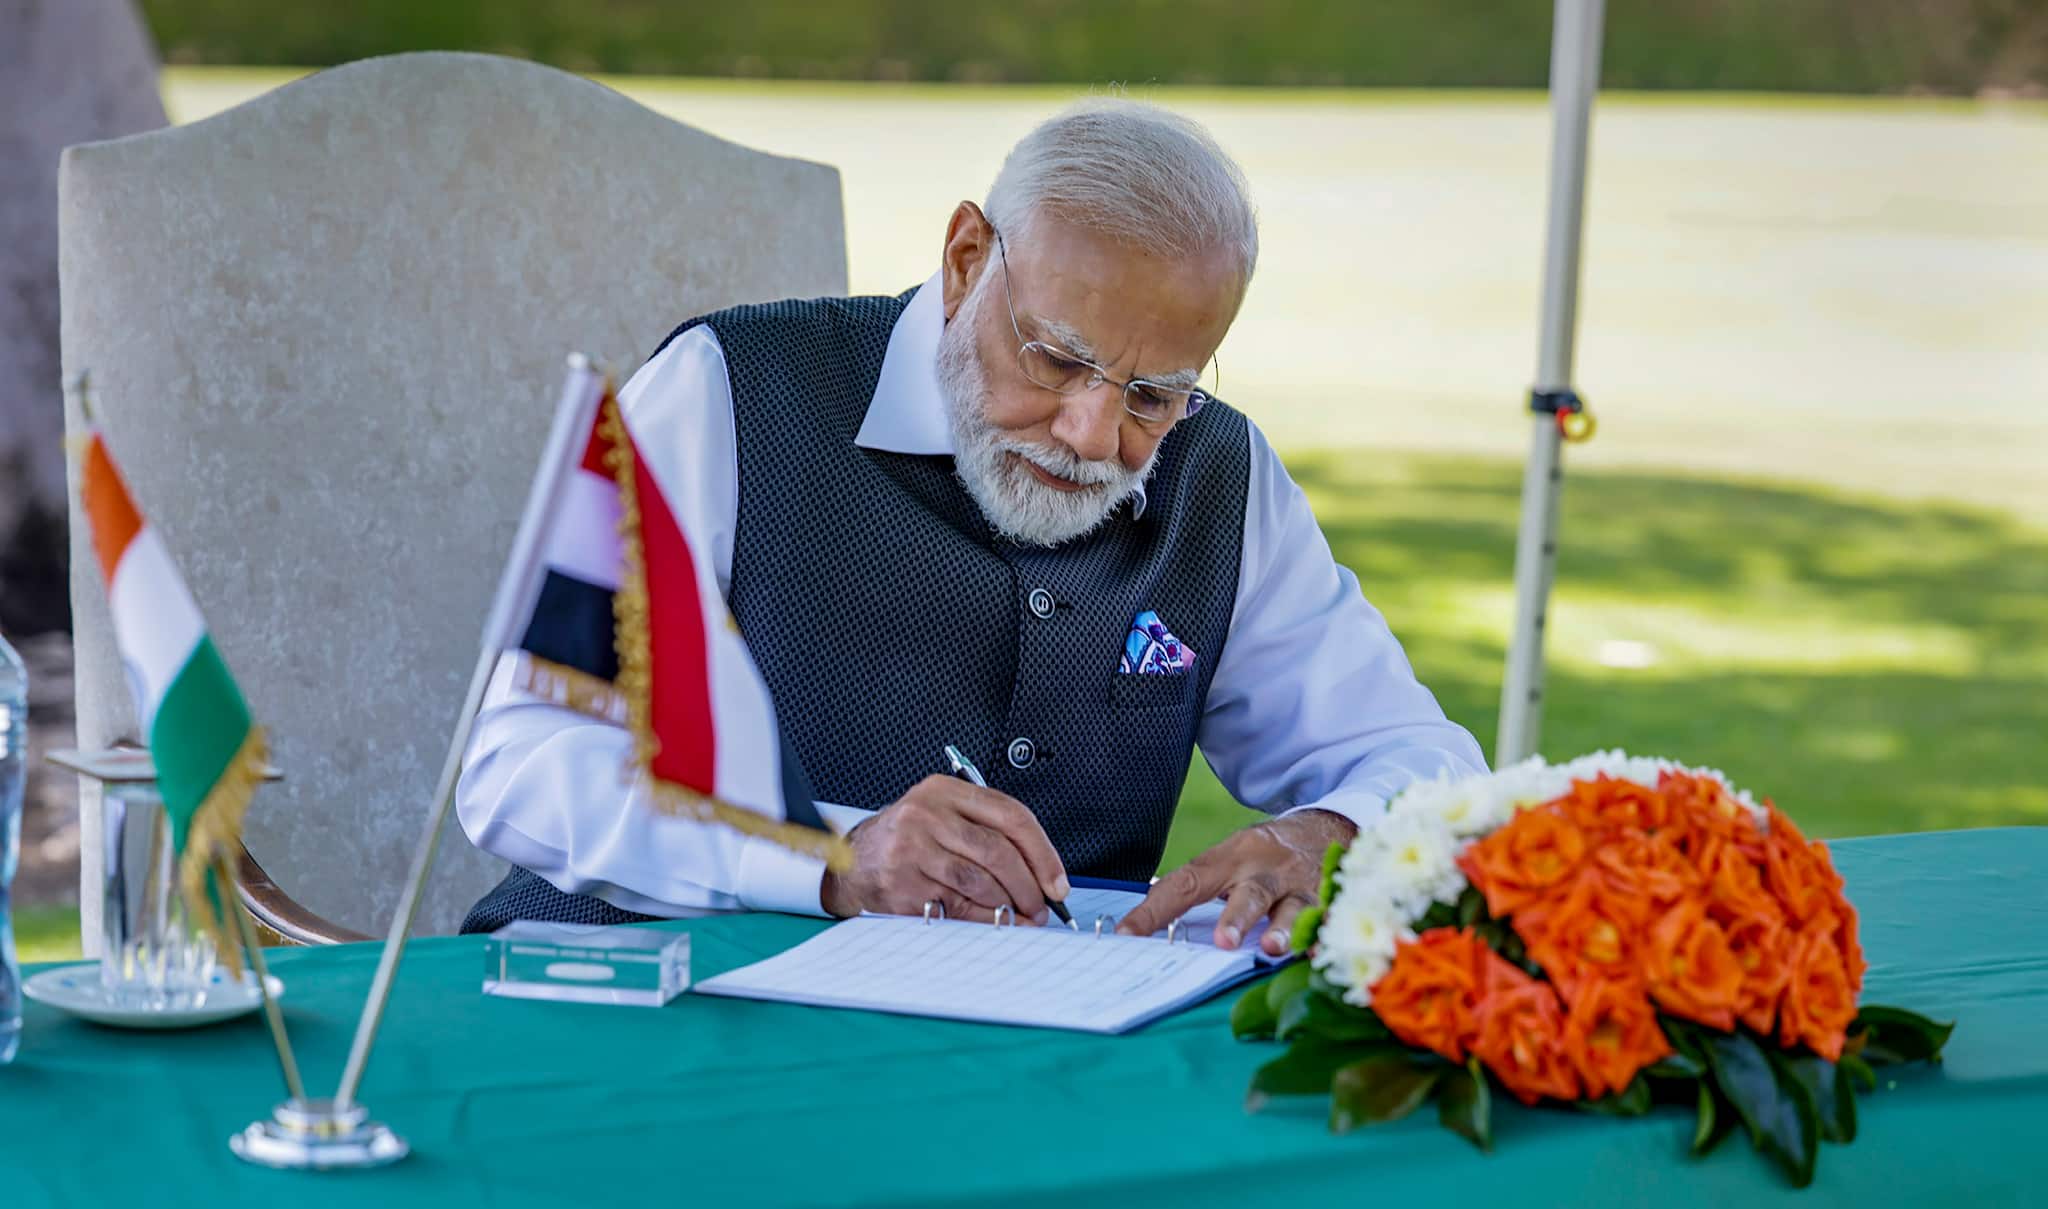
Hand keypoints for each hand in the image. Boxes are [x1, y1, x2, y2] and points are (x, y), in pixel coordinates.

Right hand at [820, 776, 1070, 923]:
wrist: (853, 859)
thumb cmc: (911, 839)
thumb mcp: (945, 817)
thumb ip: (989, 833)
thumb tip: (1043, 877)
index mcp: (944, 791)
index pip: (1010, 816)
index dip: (1042, 853)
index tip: (1057, 881)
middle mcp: (926, 815)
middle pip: (996, 851)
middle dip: (1028, 885)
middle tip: (1042, 906)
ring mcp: (910, 850)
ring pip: (978, 882)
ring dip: (1008, 906)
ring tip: (1020, 916)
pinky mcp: (902, 885)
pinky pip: (955, 907)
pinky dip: (982, 919)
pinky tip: (993, 922)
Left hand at [1117, 809, 1356, 955]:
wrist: (1324, 827)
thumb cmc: (1262, 856)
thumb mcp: (1229, 860)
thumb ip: (1202, 888)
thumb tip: (1149, 927)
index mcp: (1228, 858)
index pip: (1185, 883)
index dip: (1156, 909)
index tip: (1128, 935)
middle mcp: (1263, 869)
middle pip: (1248, 893)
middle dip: (1235, 918)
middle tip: (1222, 942)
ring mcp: (1298, 885)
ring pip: (1292, 907)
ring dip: (1282, 929)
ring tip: (1273, 948)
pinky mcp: (1328, 899)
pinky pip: (1327, 918)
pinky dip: (1321, 936)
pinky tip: (1316, 953)